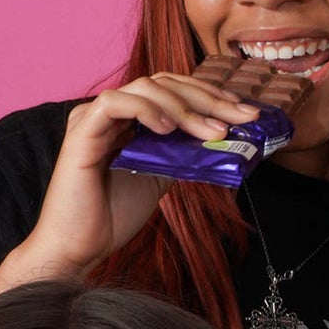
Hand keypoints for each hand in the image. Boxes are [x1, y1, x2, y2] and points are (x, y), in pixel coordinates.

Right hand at [0, 72, 259, 288]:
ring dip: (185, 107)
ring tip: (212, 132)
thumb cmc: (114, 214)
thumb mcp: (163, 177)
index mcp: (130, 118)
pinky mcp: (82, 132)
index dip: (212, 96)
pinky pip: (114, 104)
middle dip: (209, 98)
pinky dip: (146, 110)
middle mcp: (112, 112)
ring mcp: (94, 118)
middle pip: (166, 83)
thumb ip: (185, 154)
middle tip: (242, 116)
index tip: (247, 113)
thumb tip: (224, 139)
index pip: (175, 90)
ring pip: (145, 87)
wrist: (81, 245)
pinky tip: (168, 130)